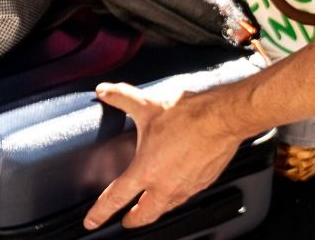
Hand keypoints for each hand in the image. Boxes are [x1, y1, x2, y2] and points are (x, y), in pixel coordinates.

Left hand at [82, 81, 242, 229]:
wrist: (223, 118)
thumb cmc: (189, 115)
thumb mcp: (148, 104)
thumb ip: (121, 97)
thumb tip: (104, 91)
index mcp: (146, 170)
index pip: (116, 198)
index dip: (100, 212)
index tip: (92, 222)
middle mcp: (165, 185)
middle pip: (144, 215)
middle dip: (132, 221)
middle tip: (126, 221)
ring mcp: (185, 187)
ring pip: (165, 208)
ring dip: (154, 209)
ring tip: (150, 206)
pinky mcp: (202, 183)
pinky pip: (184, 197)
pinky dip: (175, 197)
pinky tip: (176, 187)